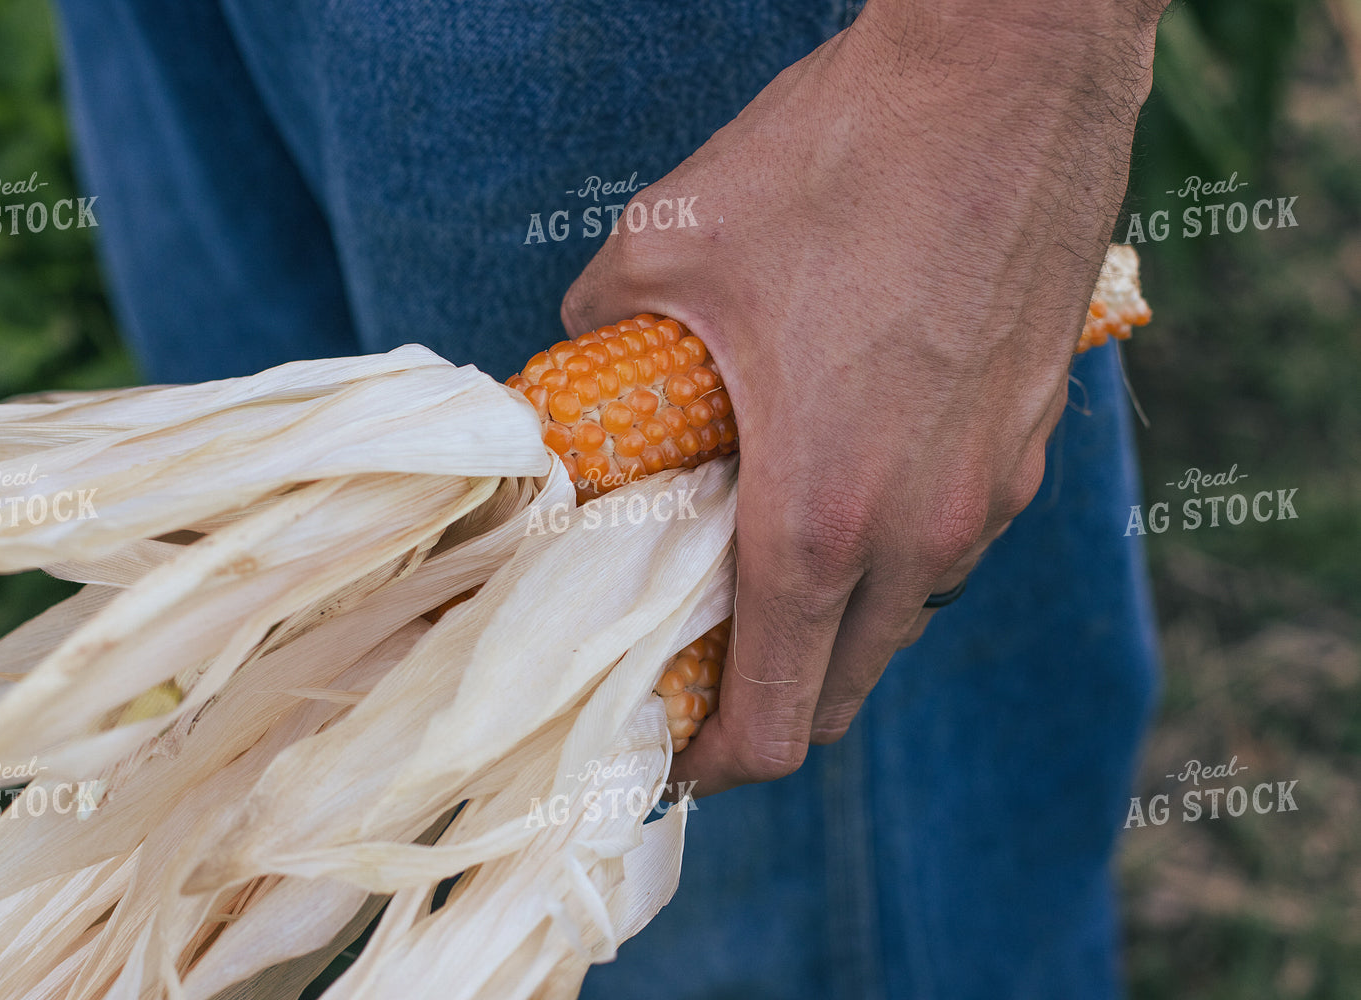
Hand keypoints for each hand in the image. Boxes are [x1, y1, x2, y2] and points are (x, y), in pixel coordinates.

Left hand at [562, 0, 1165, 794]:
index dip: (712, 761)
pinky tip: (846, 475)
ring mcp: (992, 491)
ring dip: (833, 623)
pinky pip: (950, 539)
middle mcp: (921, 532)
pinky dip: (890, 549)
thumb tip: (580, 358)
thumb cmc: (837, 160)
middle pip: (842, 691)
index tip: (670, 751)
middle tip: (701, 663)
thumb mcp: (670, 245)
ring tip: (765, 559)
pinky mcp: (1031, 440)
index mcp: (822, 517)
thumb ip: (604, 332)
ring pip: (903, 617)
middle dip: (768, 705)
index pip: (773, 715)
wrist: (1006, 75)